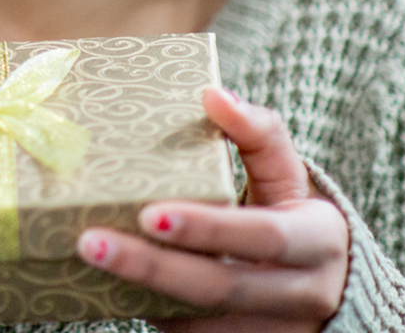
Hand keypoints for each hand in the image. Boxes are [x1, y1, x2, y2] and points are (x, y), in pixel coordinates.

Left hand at [77, 87, 350, 331]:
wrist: (318, 288)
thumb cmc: (289, 216)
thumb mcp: (287, 177)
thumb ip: (258, 134)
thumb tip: (214, 94)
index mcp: (319, 243)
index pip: (266, 237)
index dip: (210, 228)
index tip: (151, 214)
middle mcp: (299, 295)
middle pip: (220, 287)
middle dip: (154, 267)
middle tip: (92, 241)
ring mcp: (264, 330)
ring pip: (198, 318)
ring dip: (137, 289)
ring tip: (85, 255)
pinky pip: (184, 330)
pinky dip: (141, 303)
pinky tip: (96, 280)